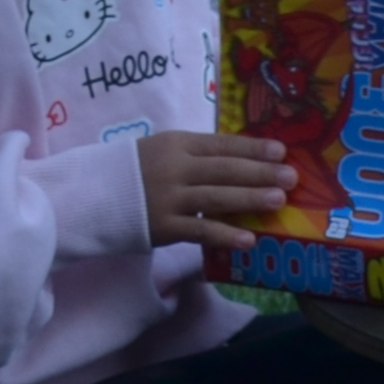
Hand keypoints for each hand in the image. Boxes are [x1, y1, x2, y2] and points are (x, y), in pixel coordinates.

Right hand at [139, 129, 293, 252]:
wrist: (92, 196)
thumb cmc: (137, 170)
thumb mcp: (164, 150)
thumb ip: (198, 154)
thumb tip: (246, 160)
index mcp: (178, 144)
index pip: (222, 145)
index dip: (253, 148)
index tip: (282, 151)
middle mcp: (176, 169)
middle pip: (224, 170)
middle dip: (261, 173)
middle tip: (291, 177)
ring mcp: (169, 199)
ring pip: (216, 198)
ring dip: (250, 199)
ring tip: (278, 200)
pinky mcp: (163, 227)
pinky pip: (199, 230)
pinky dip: (225, 235)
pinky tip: (249, 239)